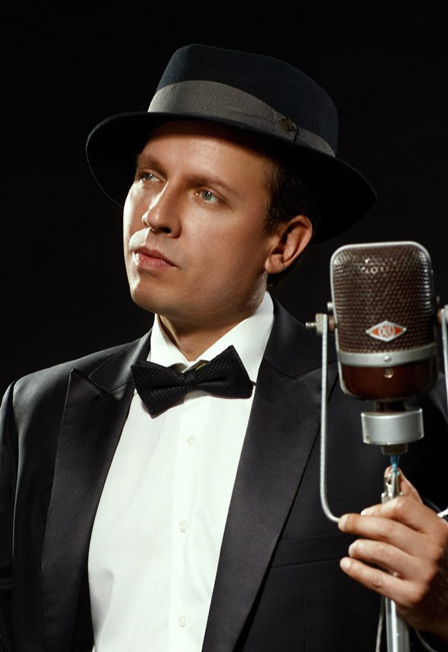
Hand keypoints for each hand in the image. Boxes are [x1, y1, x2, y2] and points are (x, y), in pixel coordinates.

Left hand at [338, 469, 447, 642]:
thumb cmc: (440, 564)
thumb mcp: (433, 531)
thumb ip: (412, 503)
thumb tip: (395, 475)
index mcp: (438, 531)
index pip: (402, 508)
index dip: (379, 507)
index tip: (368, 512)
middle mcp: (432, 551)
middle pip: (386, 528)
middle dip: (358, 524)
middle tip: (346, 523)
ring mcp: (422, 575)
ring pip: (378, 552)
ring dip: (358, 547)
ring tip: (354, 547)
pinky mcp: (410, 596)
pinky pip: (375, 579)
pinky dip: (356, 569)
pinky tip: (349, 564)